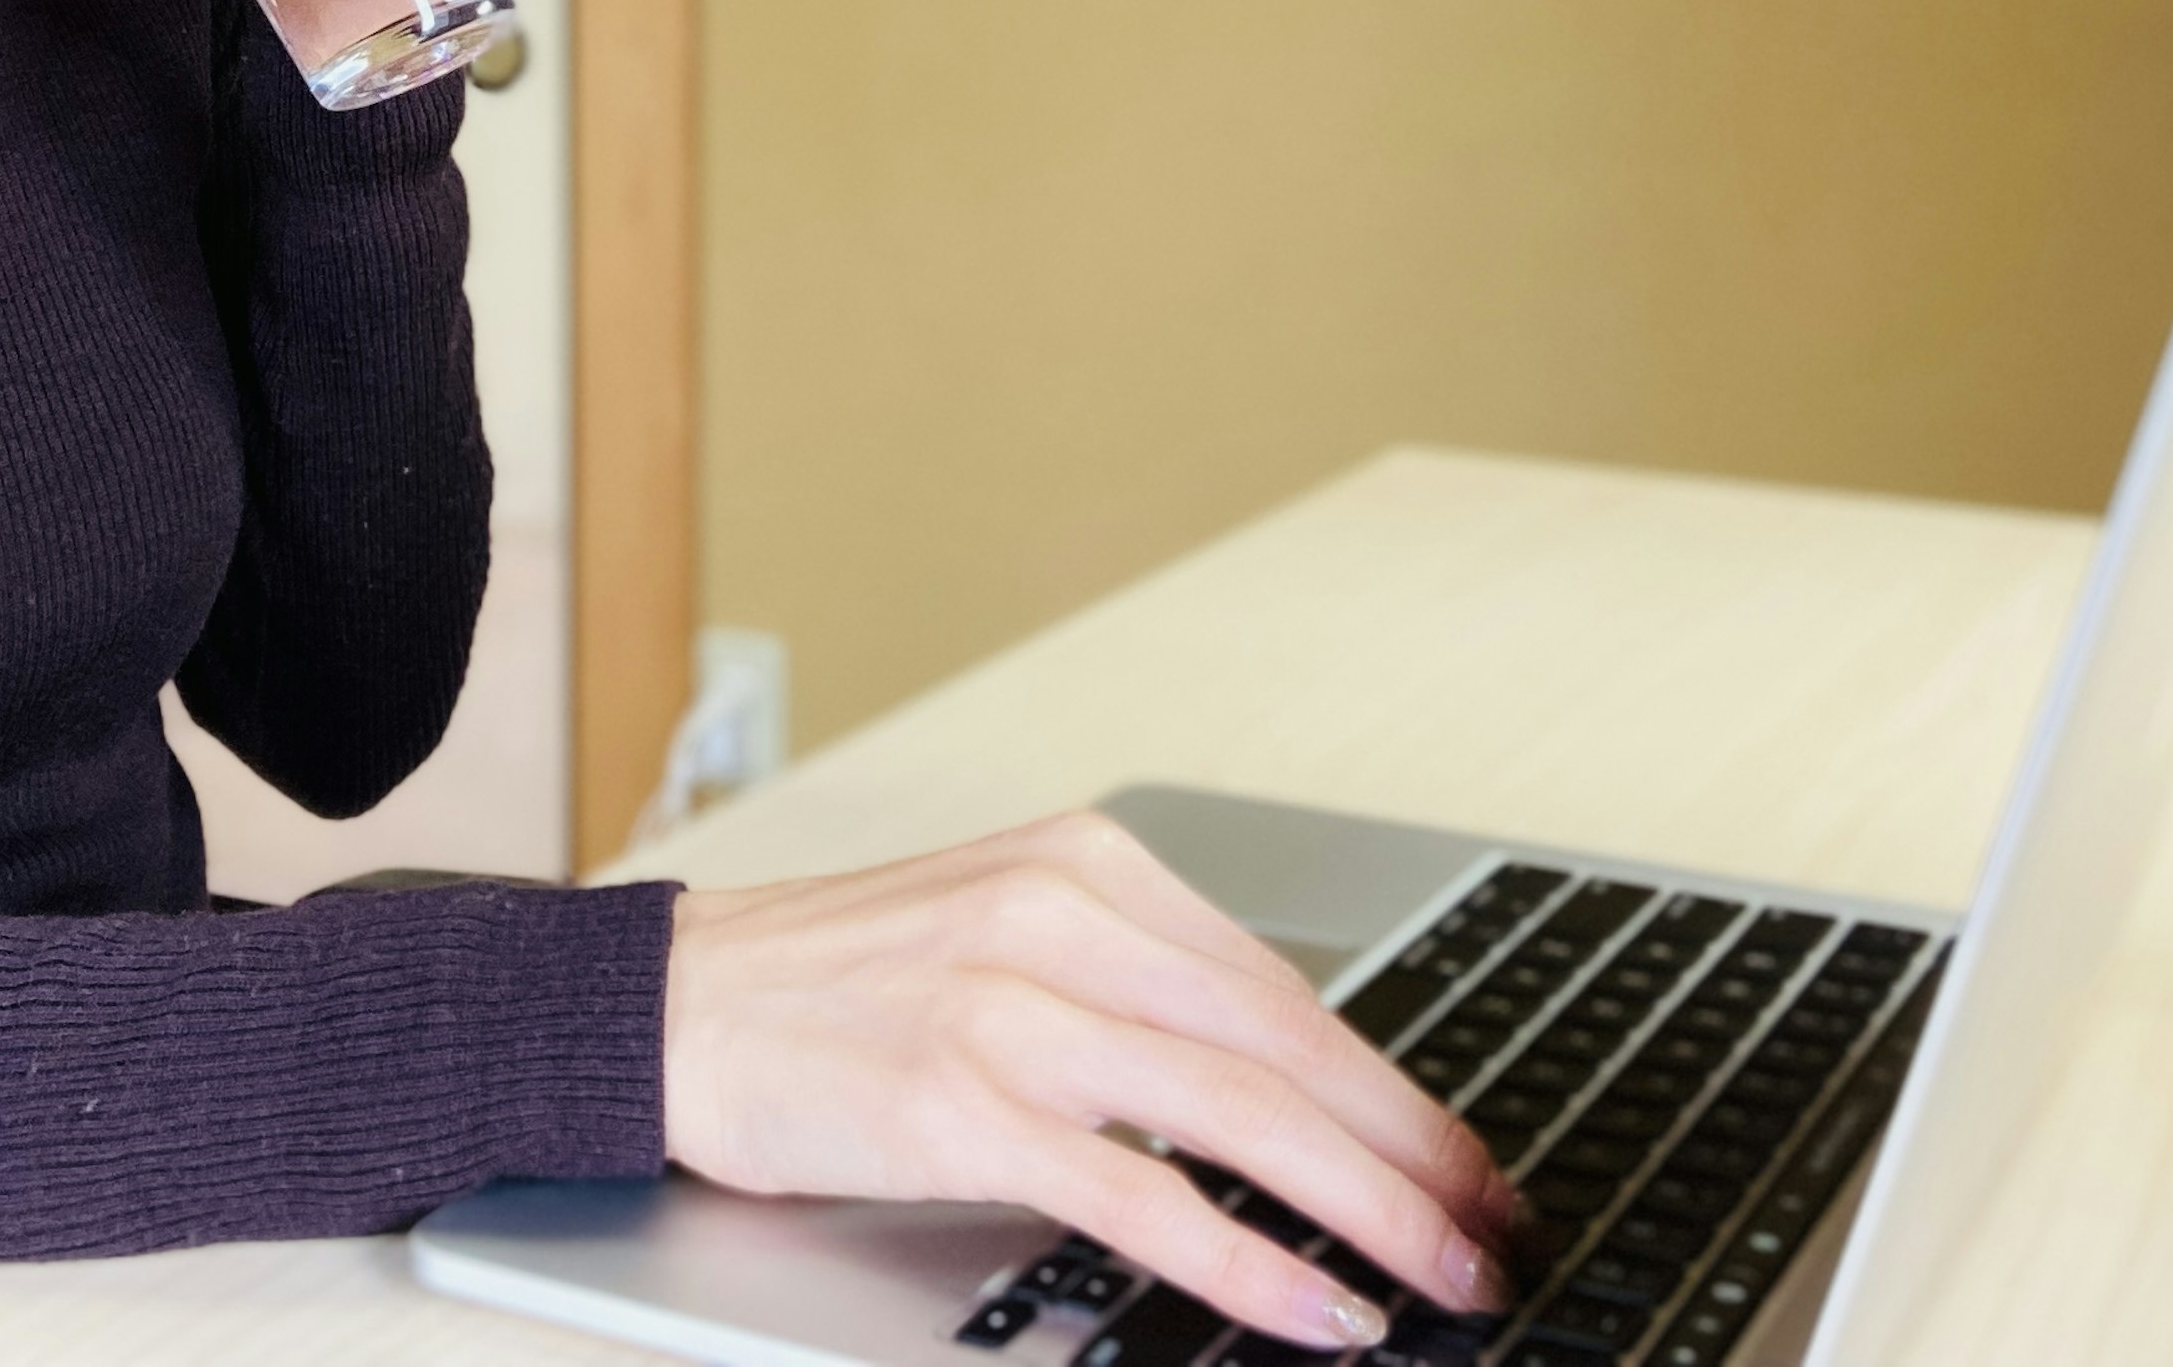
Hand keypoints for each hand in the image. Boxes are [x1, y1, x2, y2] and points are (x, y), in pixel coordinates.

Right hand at [662, 813, 1530, 1351]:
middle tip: (1499, 1231)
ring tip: (1445, 1280)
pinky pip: (1145, 1197)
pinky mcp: (965, 1105)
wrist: (673, 1005)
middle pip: (1291, 1046)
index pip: (1284, 985)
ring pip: (1244, 1115)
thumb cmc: (835, 985)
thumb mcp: (1001, 932)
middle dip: (1416, 1151)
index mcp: (1088, 862)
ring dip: (1370, 1211)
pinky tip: (1315, 1310)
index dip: (1394, 1085)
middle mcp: (1062, 915)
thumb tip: (1285, 1088)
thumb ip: (1132, 985)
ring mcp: (1013, 1007)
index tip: (1467, 1158)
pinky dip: (1249, 1262)